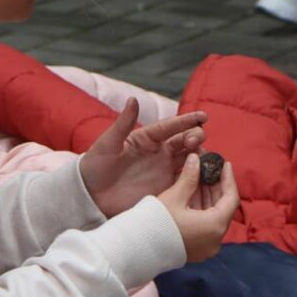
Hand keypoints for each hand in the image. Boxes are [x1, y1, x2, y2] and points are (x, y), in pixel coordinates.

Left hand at [79, 98, 207, 216]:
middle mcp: (158, 152)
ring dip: (200, 155)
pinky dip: (197, 177)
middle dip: (195, 137)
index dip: (187, 120)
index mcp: (146, 138)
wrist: (90, 197)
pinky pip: (186, 181)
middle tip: (196, 140)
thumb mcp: (107, 144)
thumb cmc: (94, 167)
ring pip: (189, 159)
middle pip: (184, 141)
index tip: (203, 116)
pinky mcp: (165, 189)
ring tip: (204, 156)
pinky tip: (205, 175)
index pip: (171, 126)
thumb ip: (123, 123)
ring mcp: (163, 170)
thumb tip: (133, 99)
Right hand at [157, 153, 237, 262]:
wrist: (138, 248)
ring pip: (213, 216)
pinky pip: (205, 225)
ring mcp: (206, 246)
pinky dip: (201, 209)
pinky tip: (193, 193)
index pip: (231, 198)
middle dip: (216, 186)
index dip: (228, 179)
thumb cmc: (157, 223)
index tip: (225, 164)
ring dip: (208, 196)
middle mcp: (215, 239)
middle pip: (223, 208)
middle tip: (210, 168)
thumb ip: (190, 177)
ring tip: (200, 177)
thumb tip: (195, 159)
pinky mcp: (197, 249)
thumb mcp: (175, 197)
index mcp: (215, 226)